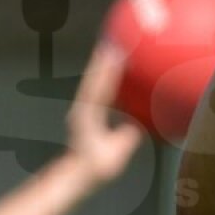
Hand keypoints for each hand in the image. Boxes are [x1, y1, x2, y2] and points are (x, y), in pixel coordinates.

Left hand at [64, 41, 144, 183]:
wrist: (76, 174)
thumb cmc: (95, 167)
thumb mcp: (115, 156)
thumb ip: (125, 141)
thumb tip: (138, 126)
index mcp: (89, 117)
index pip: (98, 89)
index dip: (107, 71)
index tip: (116, 54)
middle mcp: (83, 109)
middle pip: (93, 78)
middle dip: (103, 59)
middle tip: (115, 40)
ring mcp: (83, 109)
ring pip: (93, 81)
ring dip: (102, 64)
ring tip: (114, 47)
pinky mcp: (86, 112)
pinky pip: (98, 89)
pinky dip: (105, 76)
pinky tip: (116, 69)